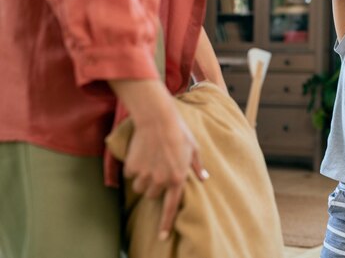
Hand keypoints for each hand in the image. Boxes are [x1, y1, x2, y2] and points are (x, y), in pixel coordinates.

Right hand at [108, 79, 208, 240]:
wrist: (158, 119)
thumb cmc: (180, 132)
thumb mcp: (194, 148)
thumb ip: (198, 166)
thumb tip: (204, 177)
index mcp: (177, 178)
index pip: (171, 207)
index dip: (166, 223)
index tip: (161, 236)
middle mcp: (161, 180)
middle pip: (152, 195)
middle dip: (154, 186)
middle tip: (158, 169)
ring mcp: (145, 175)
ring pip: (140, 187)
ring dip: (143, 179)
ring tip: (150, 161)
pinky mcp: (132, 167)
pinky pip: (130, 175)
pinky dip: (133, 168)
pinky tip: (141, 154)